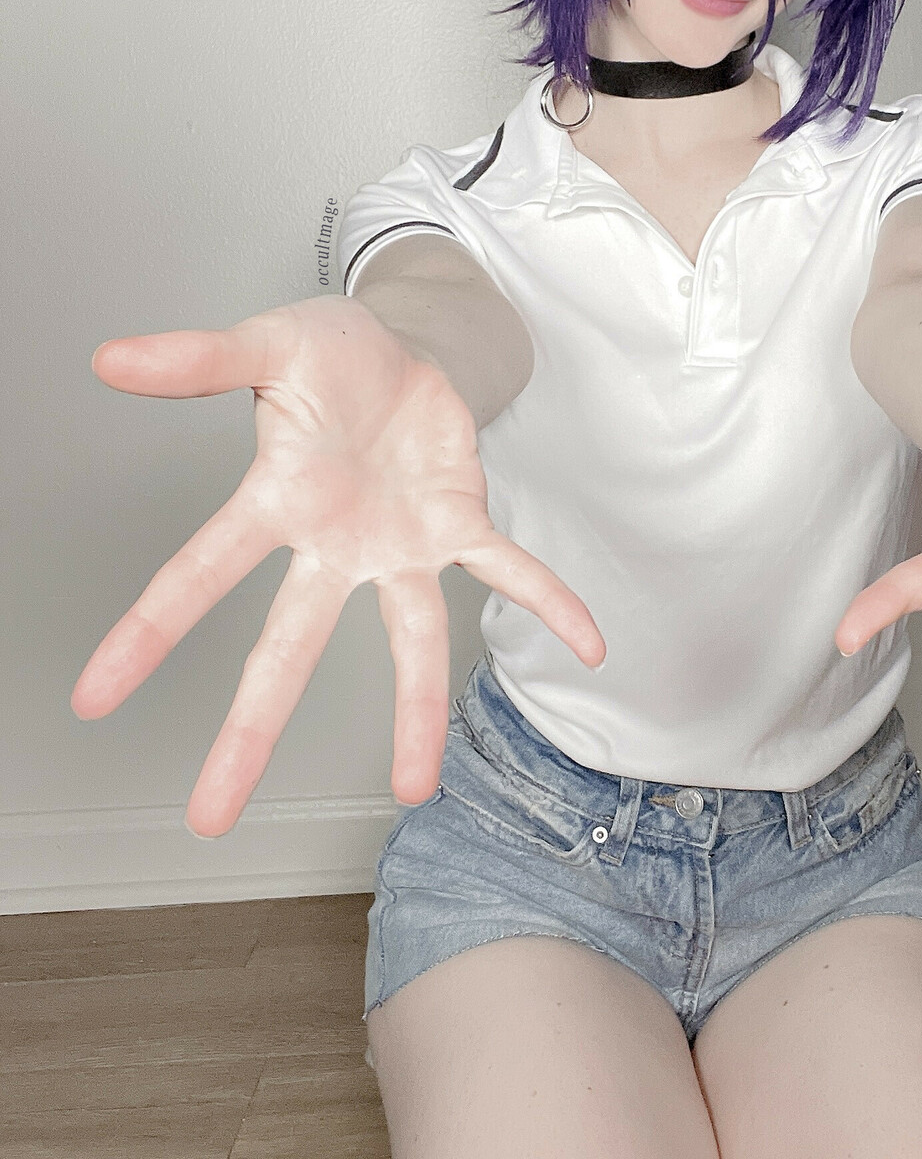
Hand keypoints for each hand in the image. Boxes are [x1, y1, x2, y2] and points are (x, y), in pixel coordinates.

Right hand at [73, 296, 604, 835]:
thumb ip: (199, 358)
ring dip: (416, 713)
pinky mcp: (458, 525)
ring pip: (407, 641)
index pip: (201, 571)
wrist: (401, 346)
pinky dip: (549, 602)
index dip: (149, 630)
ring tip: (417, 790)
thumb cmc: (327, 355)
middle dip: (249, 731)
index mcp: (277, 500)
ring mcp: (397, 545)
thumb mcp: (265, 342)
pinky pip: (510, 571)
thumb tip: (110, 356)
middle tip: (211, 816)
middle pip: (285, 647)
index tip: (93, 696)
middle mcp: (333, 544)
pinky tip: (591, 645)